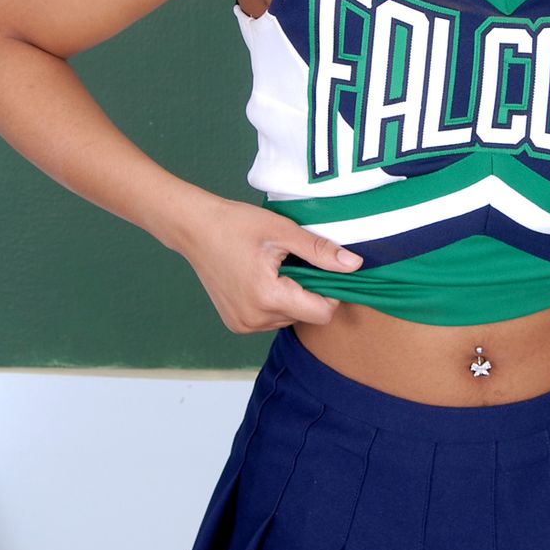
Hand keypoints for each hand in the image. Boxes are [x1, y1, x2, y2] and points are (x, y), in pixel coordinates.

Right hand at [176, 193, 362, 333]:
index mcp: (268, 297)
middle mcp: (255, 319)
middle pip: (306, 315)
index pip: (321, 313)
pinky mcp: (236, 324)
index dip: (330, 292)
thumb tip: (354, 265)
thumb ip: (320, 252)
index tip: (322, 268)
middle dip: (308, 291)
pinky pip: (271, 319)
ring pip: (290, 319)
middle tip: (292, 262)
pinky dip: (275, 302)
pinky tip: (261, 278)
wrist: (194, 228)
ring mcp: (243, 325)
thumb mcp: (283, 231)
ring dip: (291, 297)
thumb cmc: (236, 224)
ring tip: (273, 268)